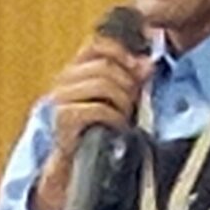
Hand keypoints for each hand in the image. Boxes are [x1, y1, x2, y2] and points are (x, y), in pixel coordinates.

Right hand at [32, 35, 152, 209]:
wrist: (75, 167)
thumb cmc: (99, 131)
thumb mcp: (119, 98)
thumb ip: (131, 77)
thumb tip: (148, 63)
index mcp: (76, 69)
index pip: (99, 43)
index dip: (124, 51)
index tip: (141, 66)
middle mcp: (64, 79)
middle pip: (105, 64)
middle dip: (128, 83)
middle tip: (134, 101)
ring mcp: (62, 98)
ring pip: (103, 83)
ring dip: (123, 101)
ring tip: (124, 115)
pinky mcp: (64, 118)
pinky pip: (99, 108)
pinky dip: (115, 117)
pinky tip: (117, 127)